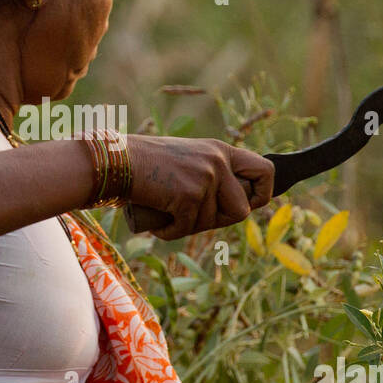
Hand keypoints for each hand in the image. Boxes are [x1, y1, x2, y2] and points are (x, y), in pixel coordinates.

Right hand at [124, 134, 274, 239]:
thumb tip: (238, 206)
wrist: (118, 161)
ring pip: (211, 223)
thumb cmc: (147, 164)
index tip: (250, 204)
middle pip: (242, 210)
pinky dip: (170, 231)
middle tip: (193, 216)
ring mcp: (205, 178)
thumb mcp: (189, 161)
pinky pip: (187, 229)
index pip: (265, 171)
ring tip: (167, 210)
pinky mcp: (189, 195)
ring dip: (188, 225)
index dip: (262, 194)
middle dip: (218, 220)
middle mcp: (218, 161)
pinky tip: (158, 220)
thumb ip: (212, 176)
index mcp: (221, 150)